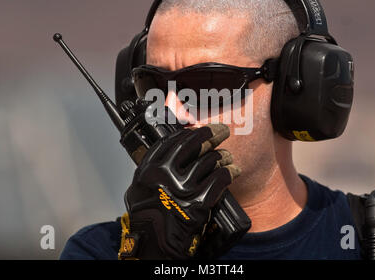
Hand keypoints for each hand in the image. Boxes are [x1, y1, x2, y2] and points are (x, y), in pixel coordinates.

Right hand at [121, 124, 239, 258]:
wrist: (154, 245)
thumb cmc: (148, 218)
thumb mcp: (141, 188)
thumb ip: (154, 168)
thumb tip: (173, 148)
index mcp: (148, 169)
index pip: (173, 141)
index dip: (190, 132)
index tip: (201, 129)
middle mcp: (164, 175)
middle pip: (193, 145)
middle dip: (211, 135)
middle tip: (222, 131)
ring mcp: (181, 188)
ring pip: (209, 160)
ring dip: (222, 156)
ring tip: (228, 157)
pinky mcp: (198, 202)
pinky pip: (219, 179)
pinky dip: (229, 173)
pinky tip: (233, 171)